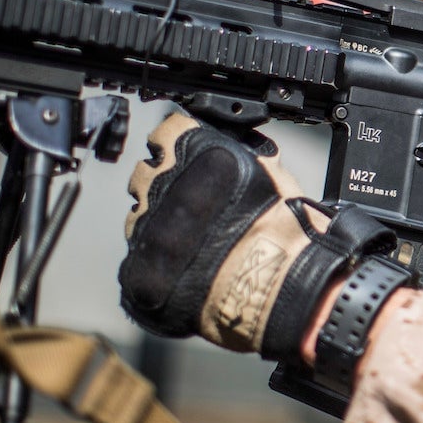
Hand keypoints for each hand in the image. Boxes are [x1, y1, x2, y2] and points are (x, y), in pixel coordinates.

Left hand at [118, 111, 404, 362]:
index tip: (185, 162)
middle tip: (196, 211)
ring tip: (195, 245)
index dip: (177, 149)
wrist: (281, 288)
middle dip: (165, 187)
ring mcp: (146, 228)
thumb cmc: (283, 231)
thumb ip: (235, 154)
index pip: (165, 134)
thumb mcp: (269, 171)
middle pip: (145, 175)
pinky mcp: (138, 270)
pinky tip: (188, 269)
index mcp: (193, 151)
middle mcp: (162, 183)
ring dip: (160, 226)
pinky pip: (139, 260)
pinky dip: (157, 264)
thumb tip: (226, 146)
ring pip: (139, 218)